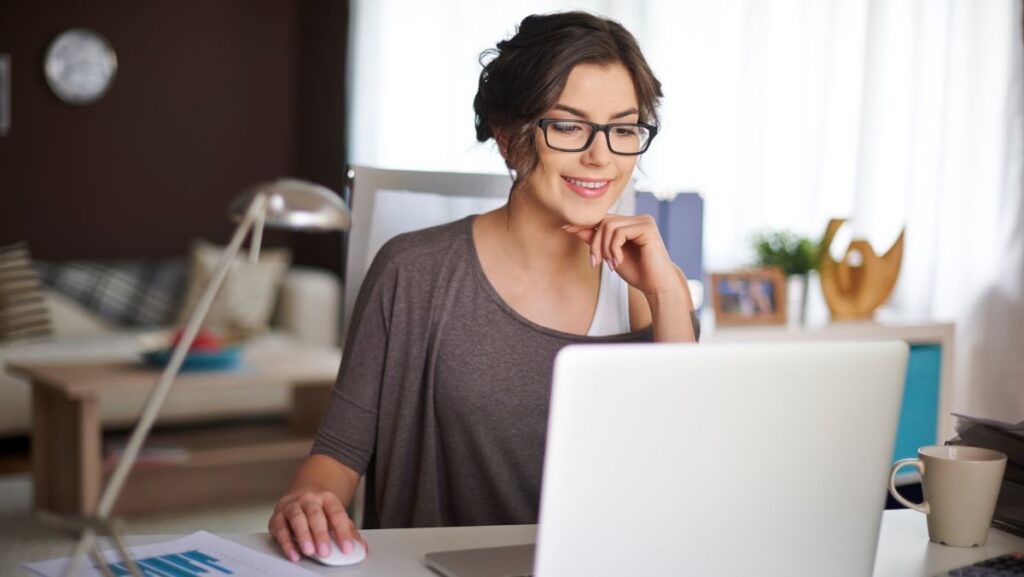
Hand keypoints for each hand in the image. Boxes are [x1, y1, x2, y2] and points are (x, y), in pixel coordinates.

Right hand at [268, 489, 366, 562]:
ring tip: (309, 551)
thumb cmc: (321, 509)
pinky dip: (286, 542)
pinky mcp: (277, 516)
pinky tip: (294, 553)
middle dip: (320, 534)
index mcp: (327, 498)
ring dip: (303, 536)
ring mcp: (292, 506)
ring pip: (297, 519)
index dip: (343, 532)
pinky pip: (280, 528)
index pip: (337, 514)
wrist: (301, 493)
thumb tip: (361, 547)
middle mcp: (309, 499)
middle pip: (315, 515)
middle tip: (325, 551)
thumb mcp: (336, 516)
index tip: (347, 548)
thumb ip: (348, 531)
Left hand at [563, 215, 680, 296]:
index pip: (602, 219)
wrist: (656, 286)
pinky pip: (619, 232)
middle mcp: (637, 218)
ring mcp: (644, 221)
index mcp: (630, 223)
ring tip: (610, 264)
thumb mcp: (609, 255)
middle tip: (596, 263)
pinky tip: (618, 262)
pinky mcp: (647, 227)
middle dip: (595, 243)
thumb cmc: (636, 272)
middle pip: (603, 222)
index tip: (565, 229)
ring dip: (604, 248)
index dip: (583, 224)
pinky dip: (613, 249)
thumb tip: (574, 227)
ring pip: (608, 226)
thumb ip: (595, 240)